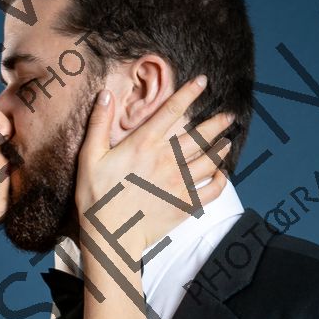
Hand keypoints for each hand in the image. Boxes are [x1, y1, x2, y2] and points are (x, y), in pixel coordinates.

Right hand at [74, 75, 234, 264]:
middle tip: (229, 116)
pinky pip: (212, 190)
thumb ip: (99, 124)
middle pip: (200, 135)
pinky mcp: (186, 204)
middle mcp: (167, 159)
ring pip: (210, 160)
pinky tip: (222, 175)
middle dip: (217, 123)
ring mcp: (179, 183)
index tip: (202, 81)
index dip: (189, 93)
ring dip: (220, 149)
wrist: (110, 236)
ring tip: (227, 142)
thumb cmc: (96, 197)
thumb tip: (106, 93)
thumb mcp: (89, 157)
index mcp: (144, 144)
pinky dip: (221, 181)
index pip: (173, 111)